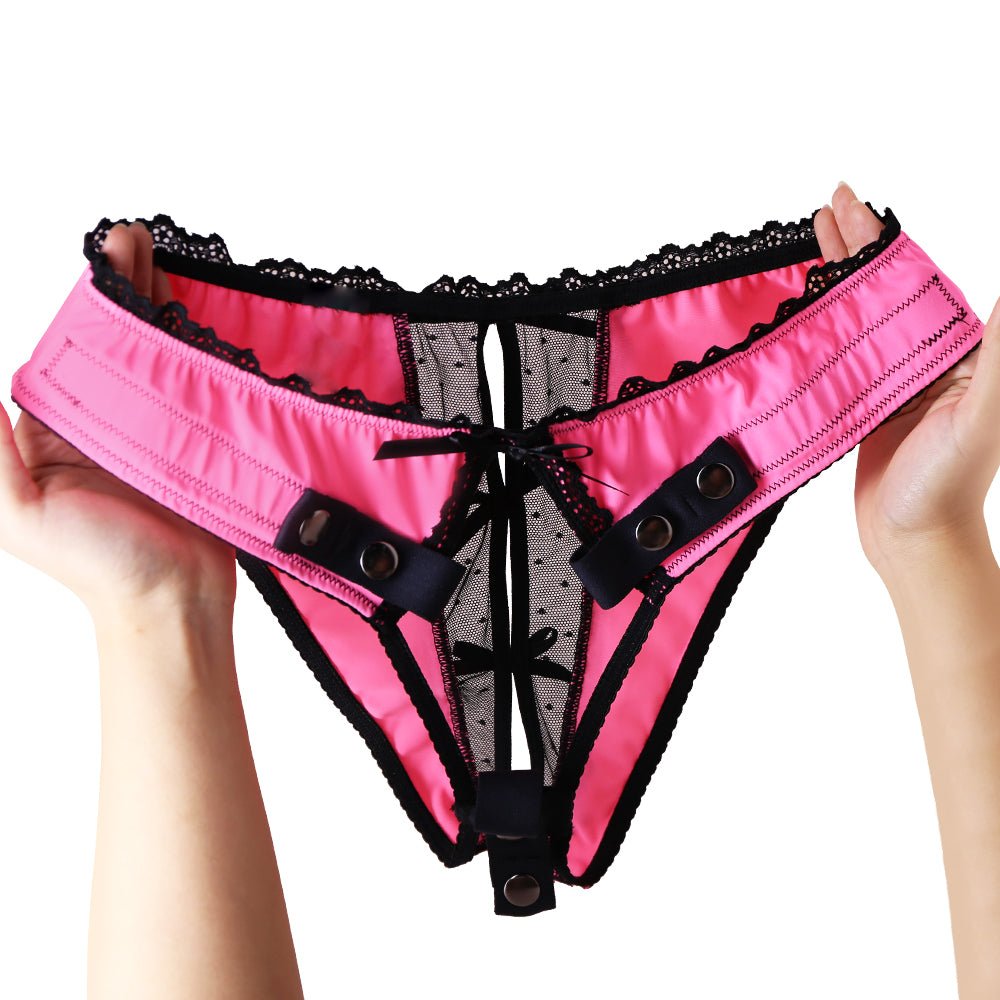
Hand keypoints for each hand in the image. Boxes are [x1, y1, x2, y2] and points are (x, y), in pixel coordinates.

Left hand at [0, 223, 236, 619]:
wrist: (176, 599)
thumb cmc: (96, 564)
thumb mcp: (19, 511)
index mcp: (53, 429)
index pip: (62, 348)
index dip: (79, 302)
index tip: (95, 261)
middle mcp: (102, 419)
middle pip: (110, 338)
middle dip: (119, 286)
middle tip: (131, 238)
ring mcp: (153, 425)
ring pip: (152, 350)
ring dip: (156, 300)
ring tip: (158, 250)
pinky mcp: (196, 436)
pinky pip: (194, 380)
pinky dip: (196, 343)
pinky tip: (199, 307)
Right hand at [813, 181, 999, 577]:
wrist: (913, 543)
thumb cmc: (948, 485)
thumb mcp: (979, 412)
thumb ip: (997, 349)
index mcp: (957, 352)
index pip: (917, 280)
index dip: (886, 240)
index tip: (859, 204)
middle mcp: (924, 359)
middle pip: (884, 288)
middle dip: (857, 244)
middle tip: (829, 204)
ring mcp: (891, 381)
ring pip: (857, 315)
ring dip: (835, 276)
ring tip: (812, 238)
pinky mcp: (863, 405)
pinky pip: (839, 354)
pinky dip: (820, 325)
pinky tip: (803, 306)